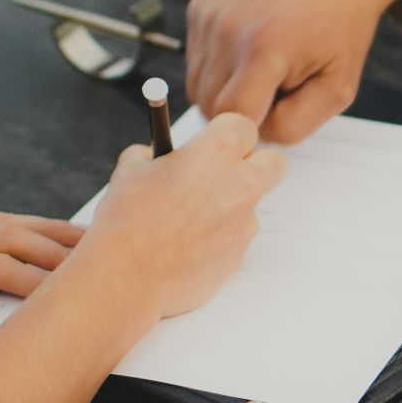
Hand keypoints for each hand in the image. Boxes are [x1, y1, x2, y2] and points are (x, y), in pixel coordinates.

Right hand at [80, 113, 285, 317]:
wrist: (127, 276)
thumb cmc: (127, 220)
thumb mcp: (130, 169)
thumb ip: (154, 154)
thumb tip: (157, 156)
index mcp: (216, 152)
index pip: (244, 126)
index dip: (226, 133)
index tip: (211, 142)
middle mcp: (240, 184)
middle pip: (273, 162)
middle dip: (255, 163)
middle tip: (223, 173)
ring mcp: (244, 223)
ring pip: (251, 204)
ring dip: (230, 205)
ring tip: (187, 220)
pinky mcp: (239, 255)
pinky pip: (236, 237)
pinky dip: (219, 237)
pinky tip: (185, 245)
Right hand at [186, 0, 401, 143]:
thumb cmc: (339, 30)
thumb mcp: (337, 89)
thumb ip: (294, 125)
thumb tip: (249, 138)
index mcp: (264, 48)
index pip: (231, 118)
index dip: (252, 129)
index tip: (277, 116)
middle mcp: (228, 27)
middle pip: (209, 105)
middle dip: (241, 111)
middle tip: (277, 90)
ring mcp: (210, 13)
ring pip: (197, 86)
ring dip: (227, 89)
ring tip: (265, 69)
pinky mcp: (200, 6)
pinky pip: (195, 60)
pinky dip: (219, 66)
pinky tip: (250, 48)